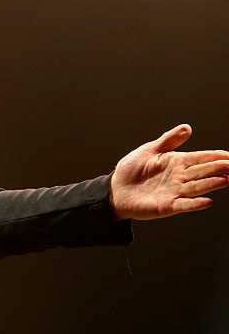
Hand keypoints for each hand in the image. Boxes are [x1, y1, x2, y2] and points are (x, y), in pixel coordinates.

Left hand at [110, 125, 228, 219]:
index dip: (216, 156)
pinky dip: (195, 203)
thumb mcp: (149, 150)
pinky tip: (208, 201)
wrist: (115, 189)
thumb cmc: (132, 169)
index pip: (201, 158)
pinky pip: (184, 204)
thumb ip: (168, 141)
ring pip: (197, 187)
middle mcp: (180, 177)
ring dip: (212, 184)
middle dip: (219, 168)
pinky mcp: (167, 206)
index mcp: (177, 162)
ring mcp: (174, 192)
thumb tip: (188, 128)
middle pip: (204, 171)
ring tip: (226, 179)